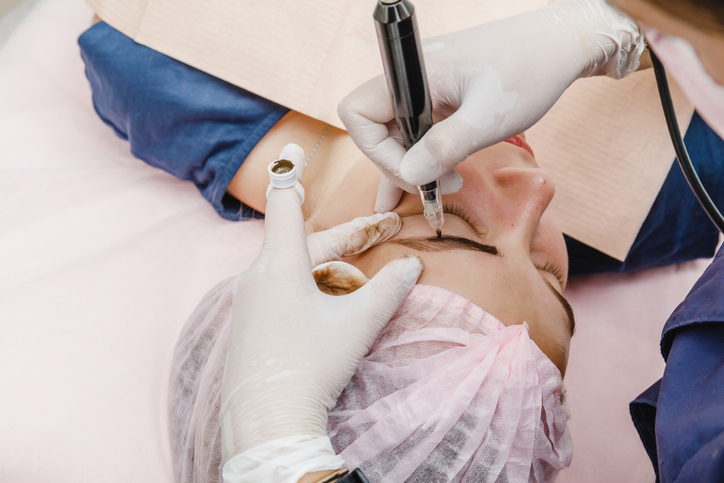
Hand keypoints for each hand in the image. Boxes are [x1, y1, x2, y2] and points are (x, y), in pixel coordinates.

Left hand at [220, 144, 422, 480]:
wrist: (268, 422)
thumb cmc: (311, 365)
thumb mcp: (357, 324)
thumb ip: (387, 290)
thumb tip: (411, 266)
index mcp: (279, 264)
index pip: (286, 203)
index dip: (292, 170)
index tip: (295, 145)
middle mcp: (257, 276)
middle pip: (306, 244)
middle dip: (347, 239)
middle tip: (385, 231)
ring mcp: (248, 302)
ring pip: (295, 271)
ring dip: (330, 271)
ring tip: (362, 287)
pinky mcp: (247, 325)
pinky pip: (282, 294)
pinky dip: (310, 292)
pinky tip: (330, 314)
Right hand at [338, 0, 643, 211]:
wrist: (560, 45)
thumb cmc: (529, 70)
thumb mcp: (490, 115)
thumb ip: (447, 144)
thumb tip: (409, 174)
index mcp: (413, 74)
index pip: (358, 114)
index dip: (377, 151)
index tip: (417, 172)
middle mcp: (411, 80)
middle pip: (374, 130)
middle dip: (400, 165)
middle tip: (442, 186)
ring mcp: (424, 91)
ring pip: (396, 135)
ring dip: (413, 166)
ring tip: (438, 193)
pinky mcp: (440, 100)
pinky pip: (417, 132)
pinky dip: (421, 158)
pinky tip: (425, 184)